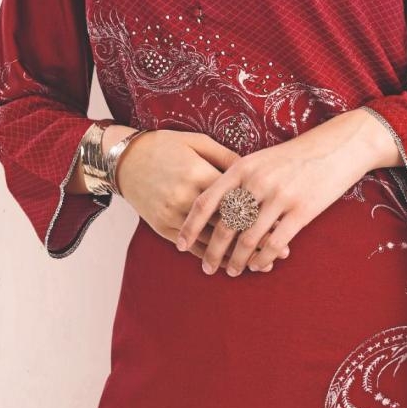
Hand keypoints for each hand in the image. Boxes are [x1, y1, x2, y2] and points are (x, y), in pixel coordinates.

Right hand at [115, 129, 280, 272]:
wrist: (126, 159)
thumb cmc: (167, 146)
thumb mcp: (198, 143)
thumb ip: (227, 159)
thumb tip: (255, 174)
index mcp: (198, 173)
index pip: (234, 198)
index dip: (259, 214)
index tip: (281, 224)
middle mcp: (185, 196)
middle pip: (225, 224)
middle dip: (252, 240)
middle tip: (278, 253)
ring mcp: (172, 214)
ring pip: (209, 241)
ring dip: (235, 255)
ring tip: (259, 264)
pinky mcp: (162, 226)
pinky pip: (190, 246)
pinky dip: (211, 256)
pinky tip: (228, 263)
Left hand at [175, 109, 385, 277]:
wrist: (335, 147)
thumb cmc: (294, 156)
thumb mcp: (260, 159)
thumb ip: (236, 180)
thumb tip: (213, 210)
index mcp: (242, 167)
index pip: (207, 201)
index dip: (191, 226)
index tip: (180, 244)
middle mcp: (257, 182)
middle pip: (225, 225)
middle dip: (212, 252)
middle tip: (206, 268)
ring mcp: (279, 197)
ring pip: (248, 240)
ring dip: (236, 261)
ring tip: (231, 271)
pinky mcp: (301, 211)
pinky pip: (273, 243)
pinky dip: (261, 259)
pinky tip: (257, 266)